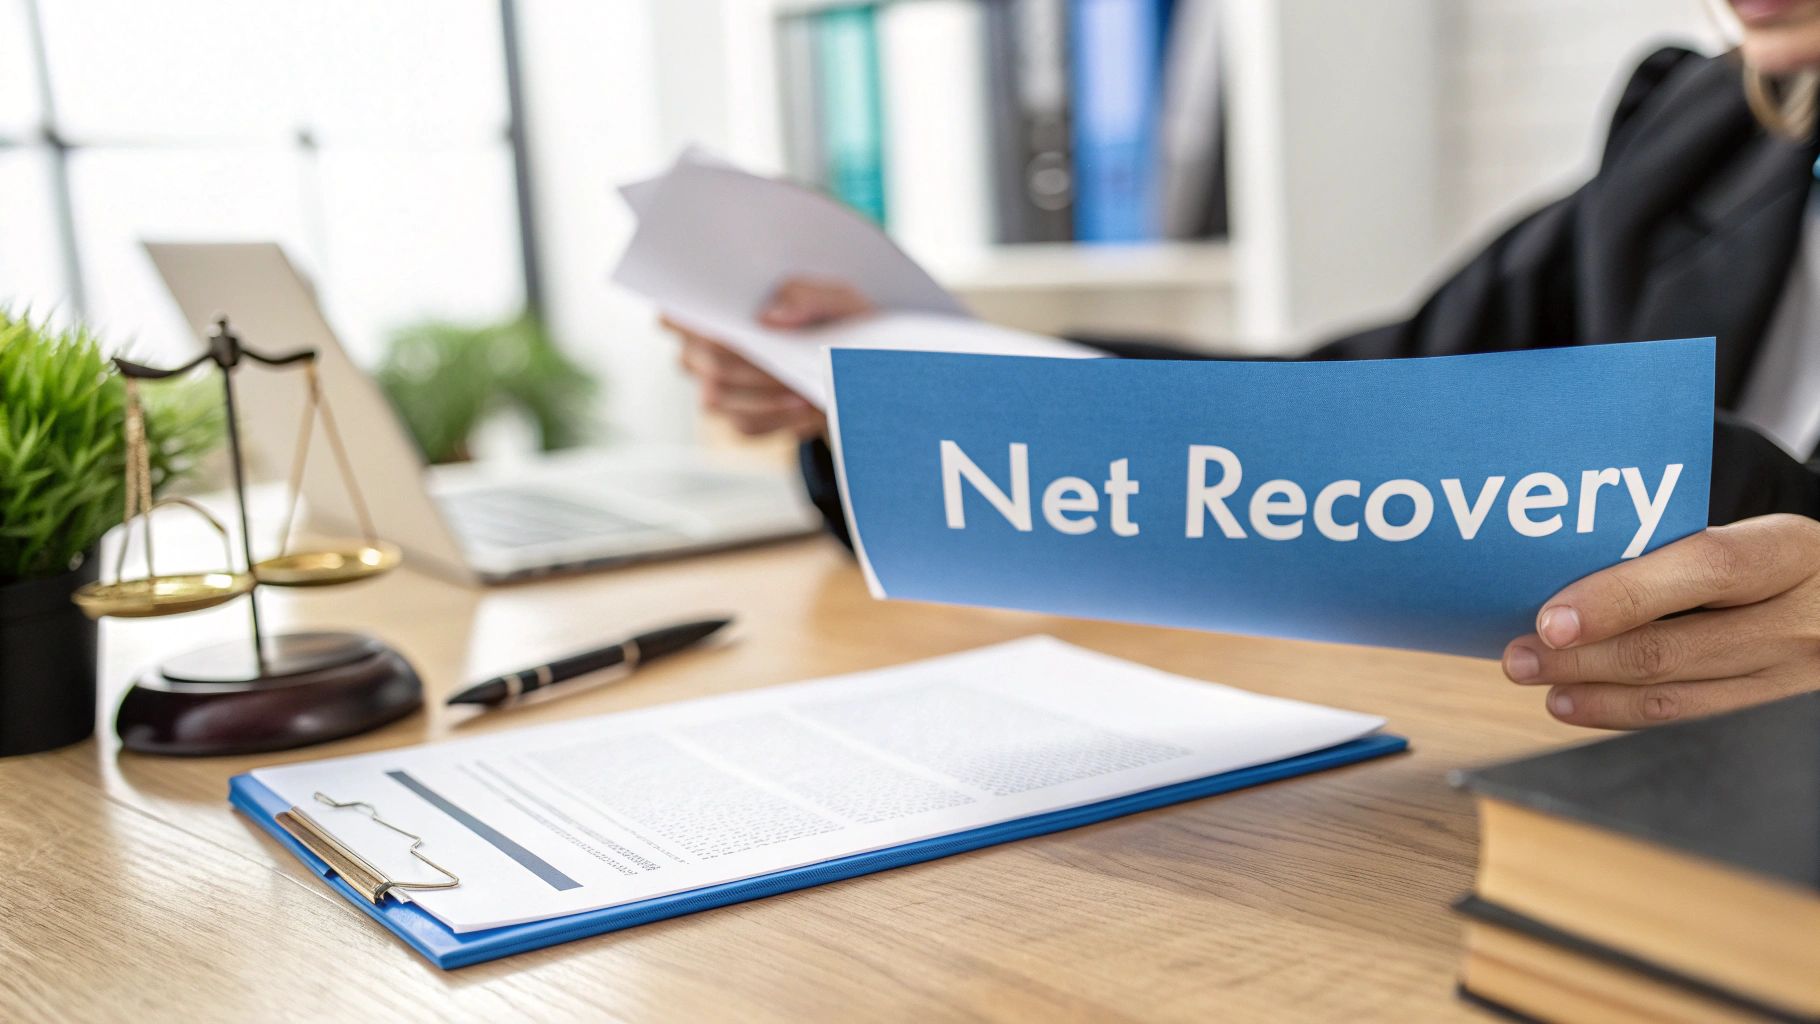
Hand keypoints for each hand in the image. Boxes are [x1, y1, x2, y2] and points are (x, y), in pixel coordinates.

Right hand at [663, 277, 872, 439]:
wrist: (857, 364)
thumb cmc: (837, 320)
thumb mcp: (837, 300)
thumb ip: (806, 297)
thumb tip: (768, 317)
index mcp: (714, 308)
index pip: (676, 315)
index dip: (692, 322)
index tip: (730, 324)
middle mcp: (701, 349)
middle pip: (707, 359)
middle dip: (750, 364)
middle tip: (790, 364)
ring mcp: (715, 386)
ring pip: (718, 395)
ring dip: (764, 395)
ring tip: (804, 390)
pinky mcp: (738, 417)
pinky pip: (745, 424)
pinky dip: (779, 418)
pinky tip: (806, 408)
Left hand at [1500, 514, 1819, 727]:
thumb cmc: (1781, 563)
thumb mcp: (1753, 538)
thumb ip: (1678, 554)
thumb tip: (1568, 576)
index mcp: (1787, 551)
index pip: (1701, 569)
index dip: (1619, 597)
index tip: (1552, 620)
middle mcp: (1800, 619)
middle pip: (1672, 648)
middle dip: (1580, 658)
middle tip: (1520, 657)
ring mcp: (1796, 677)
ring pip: (1676, 699)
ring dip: (1595, 696)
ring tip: (1543, 685)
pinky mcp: (1781, 718)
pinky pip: (1692, 721)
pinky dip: (1629, 717)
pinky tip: (1586, 705)